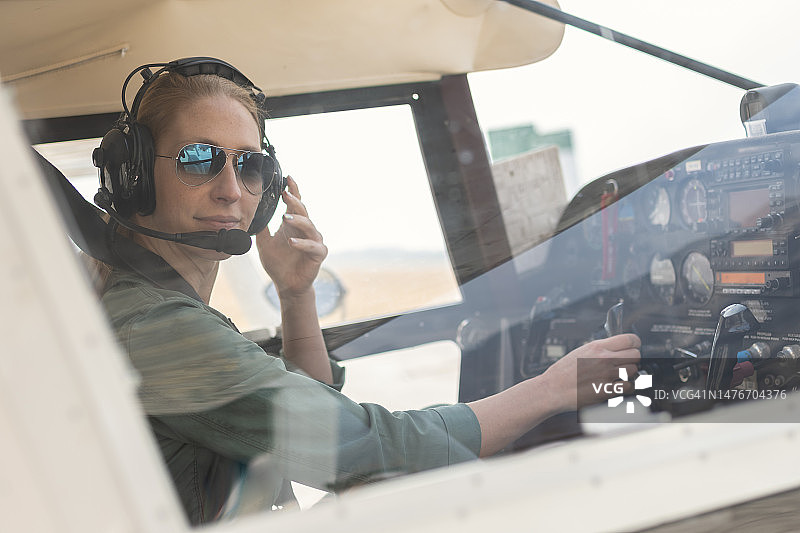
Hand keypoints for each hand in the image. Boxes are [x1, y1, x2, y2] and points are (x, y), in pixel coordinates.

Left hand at [255, 176, 327, 298]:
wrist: (286, 284)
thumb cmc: (277, 263)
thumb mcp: (263, 243)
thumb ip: (261, 227)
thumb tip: (251, 211)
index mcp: (293, 225)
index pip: (295, 203)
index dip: (293, 190)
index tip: (287, 178)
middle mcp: (306, 230)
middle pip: (303, 211)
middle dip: (294, 200)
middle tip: (284, 193)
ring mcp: (314, 241)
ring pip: (309, 226)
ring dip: (298, 220)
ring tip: (284, 217)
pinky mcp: (318, 254)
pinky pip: (312, 246)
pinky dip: (302, 243)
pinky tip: (290, 242)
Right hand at [541, 333, 640, 411]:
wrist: (554, 388)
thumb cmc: (564, 372)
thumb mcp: (581, 351)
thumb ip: (601, 348)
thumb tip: (617, 347)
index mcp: (597, 347)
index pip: (629, 339)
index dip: (634, 343)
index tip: (633, 346)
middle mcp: (604, 359)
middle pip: (636, 354)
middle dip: (633, 358)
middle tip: (626, 362)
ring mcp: (607, 375)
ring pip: (634, 371)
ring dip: (629, 373)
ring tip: (618, 375)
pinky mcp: (608, 391)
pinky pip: (629, 387)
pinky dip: (625, 387)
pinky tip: (616, 386)